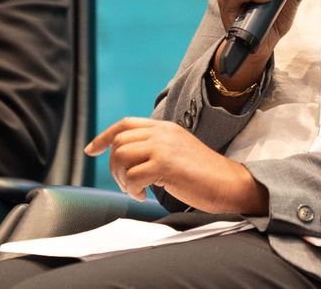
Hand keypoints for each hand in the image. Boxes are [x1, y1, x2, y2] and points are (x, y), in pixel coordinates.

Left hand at [84, 117, 267, 214]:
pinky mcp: (165, 164)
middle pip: (119, 141)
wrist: (229, 184)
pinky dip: (132, 190)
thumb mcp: (178, 152)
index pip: (126, 123)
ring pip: (121, 156)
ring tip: (136, 190)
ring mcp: (164, 146)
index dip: (104, 136)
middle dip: (114, 166)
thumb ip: (156, 149)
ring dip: (121, 178)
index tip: (91, 150)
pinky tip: (145, 196)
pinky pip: (132, 176)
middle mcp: (163, 132)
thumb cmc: (204, 175)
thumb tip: (128, 161)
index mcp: (166, 128)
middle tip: (127, 184)